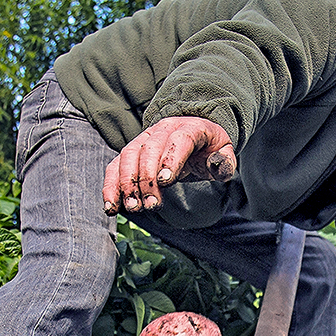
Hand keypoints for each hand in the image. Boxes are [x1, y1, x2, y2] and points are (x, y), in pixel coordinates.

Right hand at [102, 116, 236, 214]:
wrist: (193, 132)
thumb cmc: (208, 146)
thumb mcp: (223, 152)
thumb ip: (224, 162)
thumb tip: (218, 167)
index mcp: (190, 127)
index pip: (178, 140)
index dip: (170, 159)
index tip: (165, 182)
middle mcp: (163, 129)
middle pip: (149, 149)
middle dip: (146, 178)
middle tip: (149, 205)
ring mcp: (144, 138)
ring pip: (128, 156)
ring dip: (126, 183)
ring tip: (132, 207)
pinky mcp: (132, 152)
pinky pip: (116, 165)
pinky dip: (111, 185)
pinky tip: (111, 206)